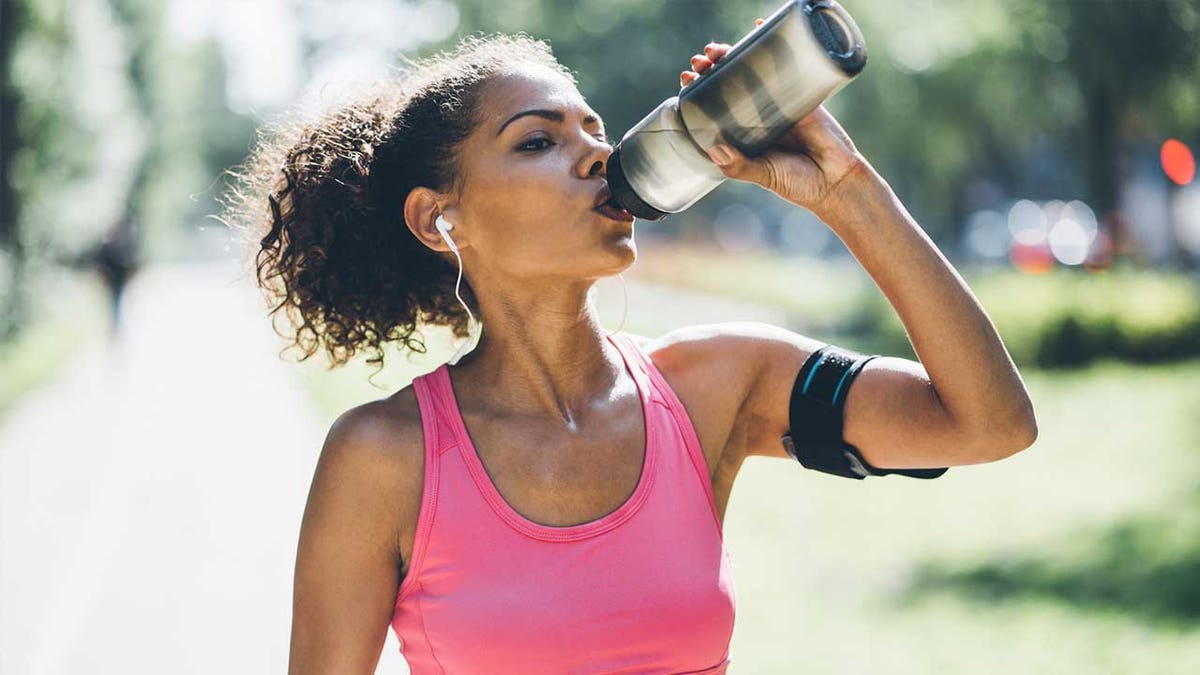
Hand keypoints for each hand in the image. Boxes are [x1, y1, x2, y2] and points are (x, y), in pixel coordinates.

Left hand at [680, 19, 870, 216]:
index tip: (686, 80)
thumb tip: (715, 149)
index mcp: (743, 136)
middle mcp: (757, 116)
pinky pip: (785, 66)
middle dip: (712, 70)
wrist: (835, 181)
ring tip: (715, 50)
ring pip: (752, 72)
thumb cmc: (796, 183)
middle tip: (699, 61)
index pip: (715, 108)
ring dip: (733, 55)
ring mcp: (778, 103)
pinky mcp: (801, 93)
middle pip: (729, 85)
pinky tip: (758, 29)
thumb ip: (739, 166)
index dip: (699, 93)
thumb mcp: (762, 175)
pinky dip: (772, 45)